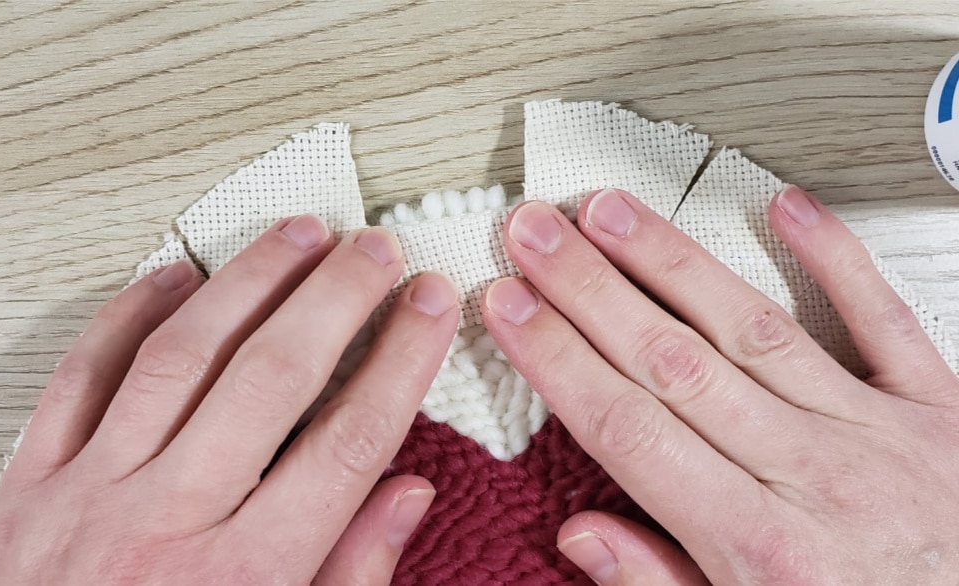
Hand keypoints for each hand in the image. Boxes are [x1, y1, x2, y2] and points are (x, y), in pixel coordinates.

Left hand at [0, 218, 458, 584]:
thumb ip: (350, 574)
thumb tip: (407, 493)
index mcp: (246, 577)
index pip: (349, 440)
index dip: (402, 360)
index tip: (430, 308)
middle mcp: (168, 524)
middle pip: (273, 378)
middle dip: (337, 299)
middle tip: (374, 252)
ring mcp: (90, 497)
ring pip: (182, 355)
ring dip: (250, 283)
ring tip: (298, 236)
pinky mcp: (28, 486)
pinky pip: (80, 376)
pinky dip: (128, 314)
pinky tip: (175, 274)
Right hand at [483, 187, 958, 584]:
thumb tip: (582, 535)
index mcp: (758, 546)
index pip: (625, 426)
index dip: (556, 358)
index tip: (511, 309)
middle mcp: (810, 473)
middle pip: (672, 360)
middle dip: (589, 288)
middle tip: (536, 234)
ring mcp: (874, 430)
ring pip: (751, 325)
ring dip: (670, 262)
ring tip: (611, 212)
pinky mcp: (939, 407)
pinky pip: (882, 318)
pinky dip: (835, 257)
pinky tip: (785, 208)